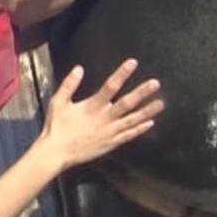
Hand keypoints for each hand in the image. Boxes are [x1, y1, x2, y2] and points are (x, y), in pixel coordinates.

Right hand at [36, 59, 163, 172]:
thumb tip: (79, 69)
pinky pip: (128, 136)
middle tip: (155, 83)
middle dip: (142, 92)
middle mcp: (104, 119)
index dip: (122, 74)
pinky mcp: (110, 143)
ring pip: (132, 120)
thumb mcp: (58, 102)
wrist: (56, 153)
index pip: (110, 86)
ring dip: (147, 111)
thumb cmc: (56, 127)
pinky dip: (139, 129)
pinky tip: (150, 123)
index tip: (133, 63)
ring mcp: (109, 132)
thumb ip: (69, 85)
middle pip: (127, 103)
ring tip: (160, 103)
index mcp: (92, 106)